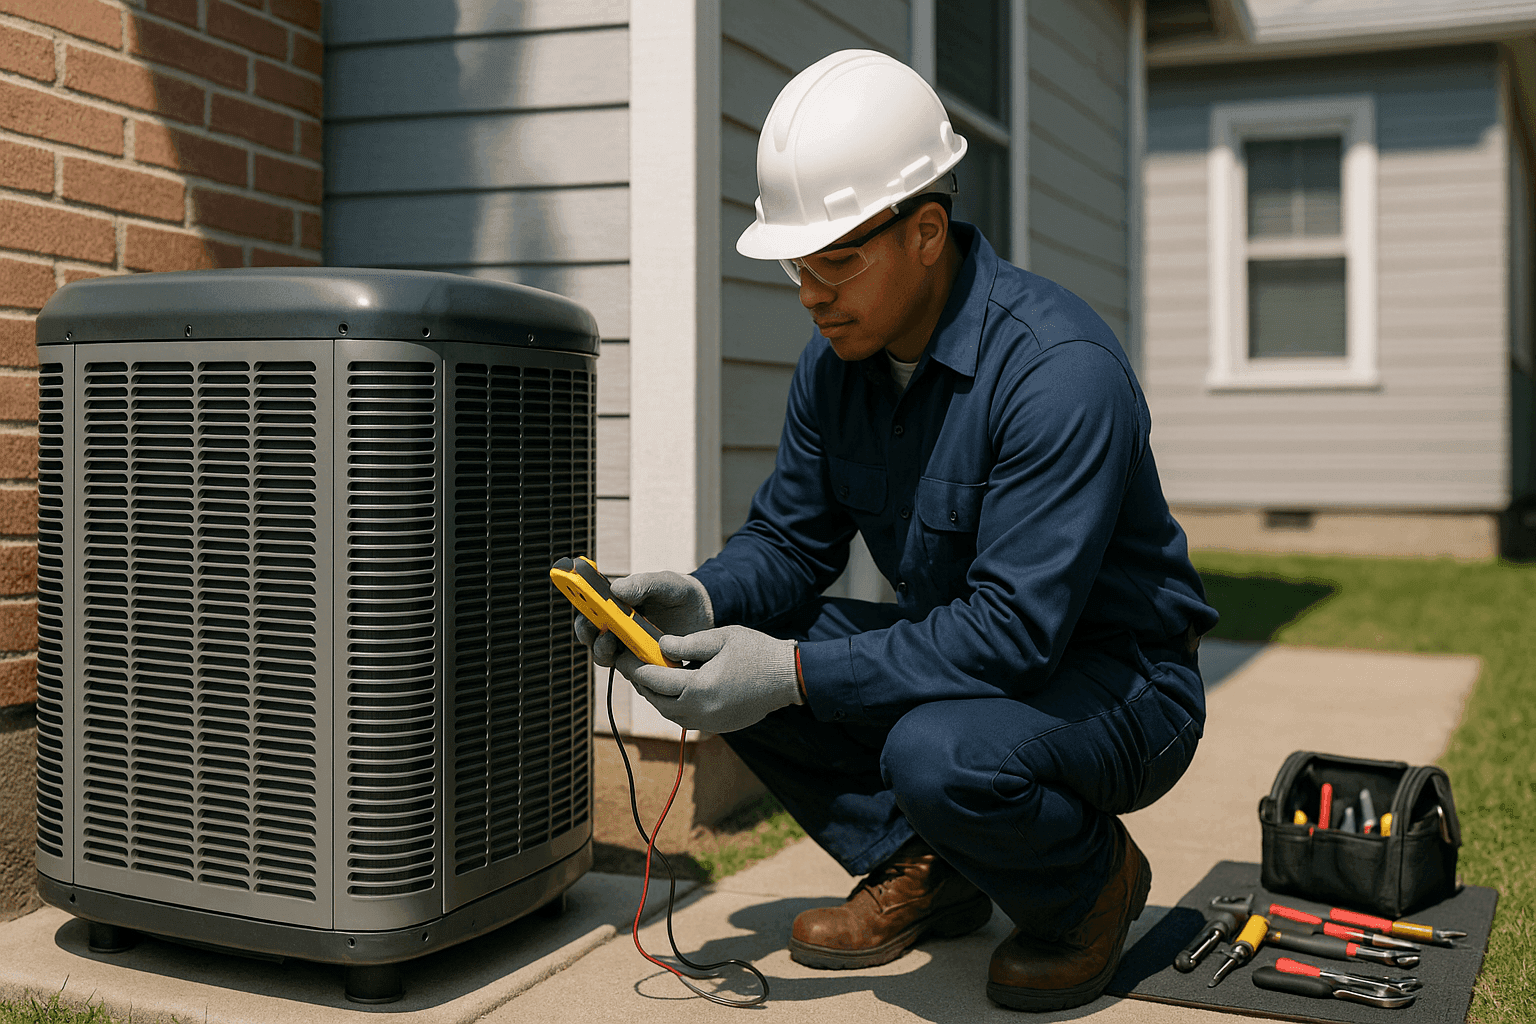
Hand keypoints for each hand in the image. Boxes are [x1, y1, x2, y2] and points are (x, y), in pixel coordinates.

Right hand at [572, 571, 714, 666]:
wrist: (705, 613)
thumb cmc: (680, 593)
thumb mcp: (665, 582)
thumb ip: (643, 583)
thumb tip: (615, 589)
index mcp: (615, 605)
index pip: (588, 612)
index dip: (581, 615)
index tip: (585, 615)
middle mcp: (617, 629)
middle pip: (592, 639)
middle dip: (592, 639)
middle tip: (603, 635)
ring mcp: (629, 649)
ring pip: (608, 659)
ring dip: (609, 654)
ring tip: (621, 648)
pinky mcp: (645, 666)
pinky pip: (633, 674)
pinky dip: (635, 671)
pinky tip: (644, 664)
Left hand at [621, 626, 799, 733]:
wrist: (789, 678)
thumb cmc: (756, 652)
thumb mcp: (719, 638)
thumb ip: (685, 643)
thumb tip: (659, 647)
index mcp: (699, 687)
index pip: (654, 679)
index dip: (634, 666)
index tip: (622, 655)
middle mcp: (701, 711)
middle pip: (657, 701)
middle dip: (641, 683)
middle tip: (632, 664)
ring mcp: (710, 723)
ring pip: (669, 713)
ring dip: (657, 696)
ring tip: (651, 675)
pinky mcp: (718, 727)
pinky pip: (686, 718)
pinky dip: (675, 704)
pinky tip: (675, 688)